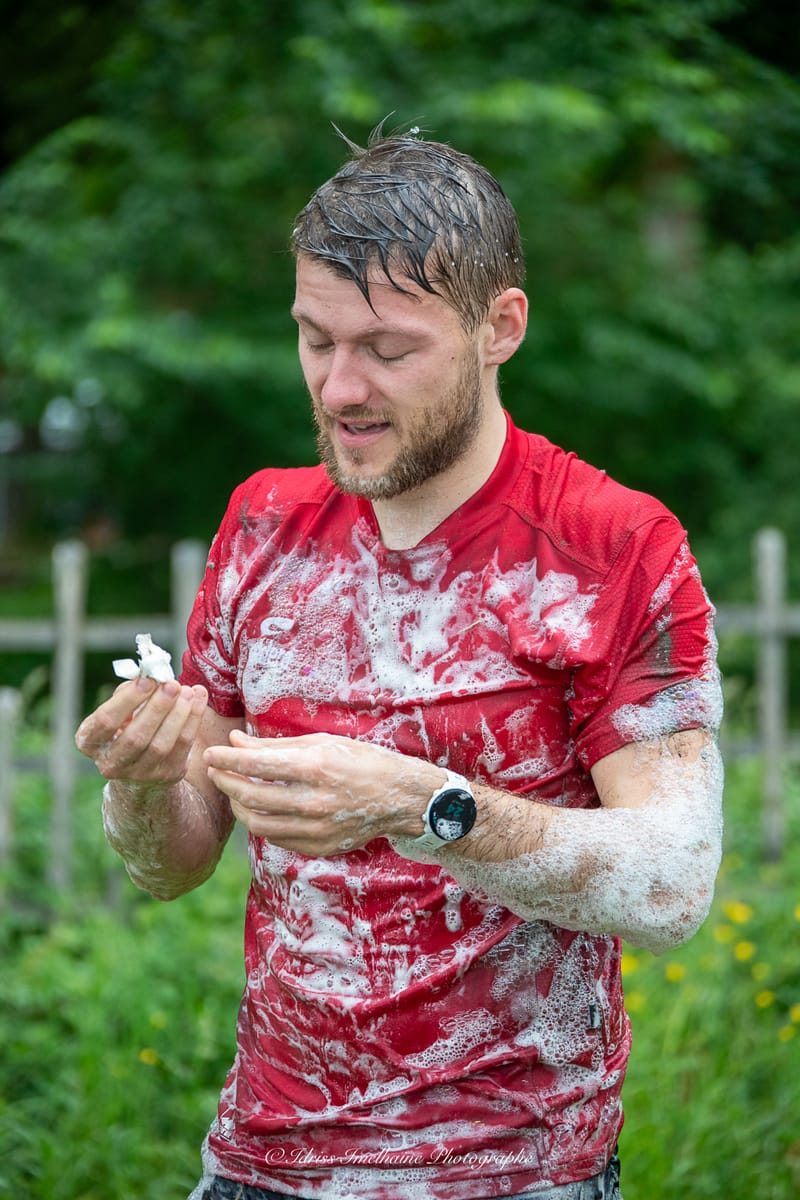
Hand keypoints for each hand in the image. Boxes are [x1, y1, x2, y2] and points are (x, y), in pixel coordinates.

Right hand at [75, 677, 208, 785]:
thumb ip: (130, 692)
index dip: (127, 700)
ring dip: (178, 715)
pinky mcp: (165, 776)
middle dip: (157, 708)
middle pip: (135, 737)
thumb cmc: (128, 726)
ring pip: (160, 745)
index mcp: (90, 742)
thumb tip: (151, 675)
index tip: (148, 680)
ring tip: (187, 691)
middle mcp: (110, 763)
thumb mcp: (120, 710)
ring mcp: (138, 774)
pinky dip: (192, 720)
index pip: (105, 720)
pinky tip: (197, 699)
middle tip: (172, 685)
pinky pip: (182, 747)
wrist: (141, 766)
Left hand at [203, 731, 441, 855]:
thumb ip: (275, 746)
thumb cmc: (360, 760)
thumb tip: (236, 741)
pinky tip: (259, 808)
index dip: (226, 759)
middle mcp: (314, 801)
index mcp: (315, 768)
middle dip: (225, 782)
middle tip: (214, 771)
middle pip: (251, 797)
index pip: (256, 765)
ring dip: (238, 806)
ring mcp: (316, 828)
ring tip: (234, 791)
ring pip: (257, 823)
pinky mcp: (318, 846)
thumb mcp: (321, 743)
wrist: (399, 797)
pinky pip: (276, 837)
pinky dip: (260, 821)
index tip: (210, 753)